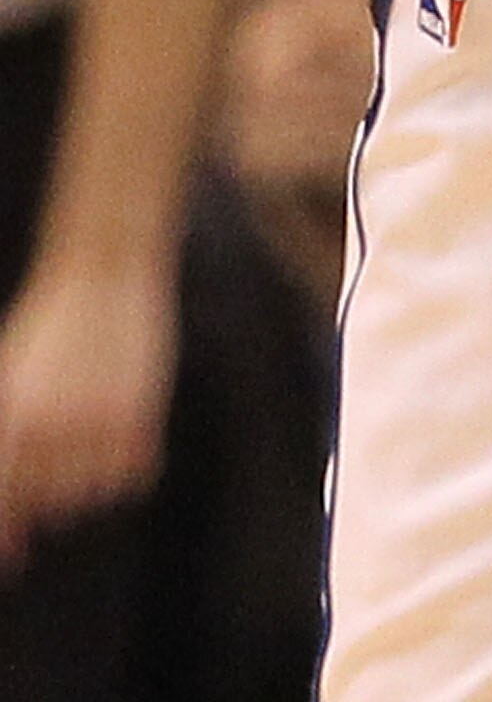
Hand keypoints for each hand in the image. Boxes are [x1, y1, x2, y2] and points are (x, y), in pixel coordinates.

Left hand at [0, 256, 175, 564]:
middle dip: (52, 489)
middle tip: (64, 447)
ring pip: (94, 492)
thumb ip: (5, 442)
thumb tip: (13, 523)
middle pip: (51, 502)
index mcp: (13, 416)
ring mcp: (100, 419)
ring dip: (91, 476)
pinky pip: (135, 474)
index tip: (12, 559)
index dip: (6, 535)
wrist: (106, 268)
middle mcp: (53, 426)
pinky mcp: (143, 411)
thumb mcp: (7, 378)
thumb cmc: (48, 325)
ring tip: (90, 430)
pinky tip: (121, 429)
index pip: (5, 499)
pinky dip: (128, 464)